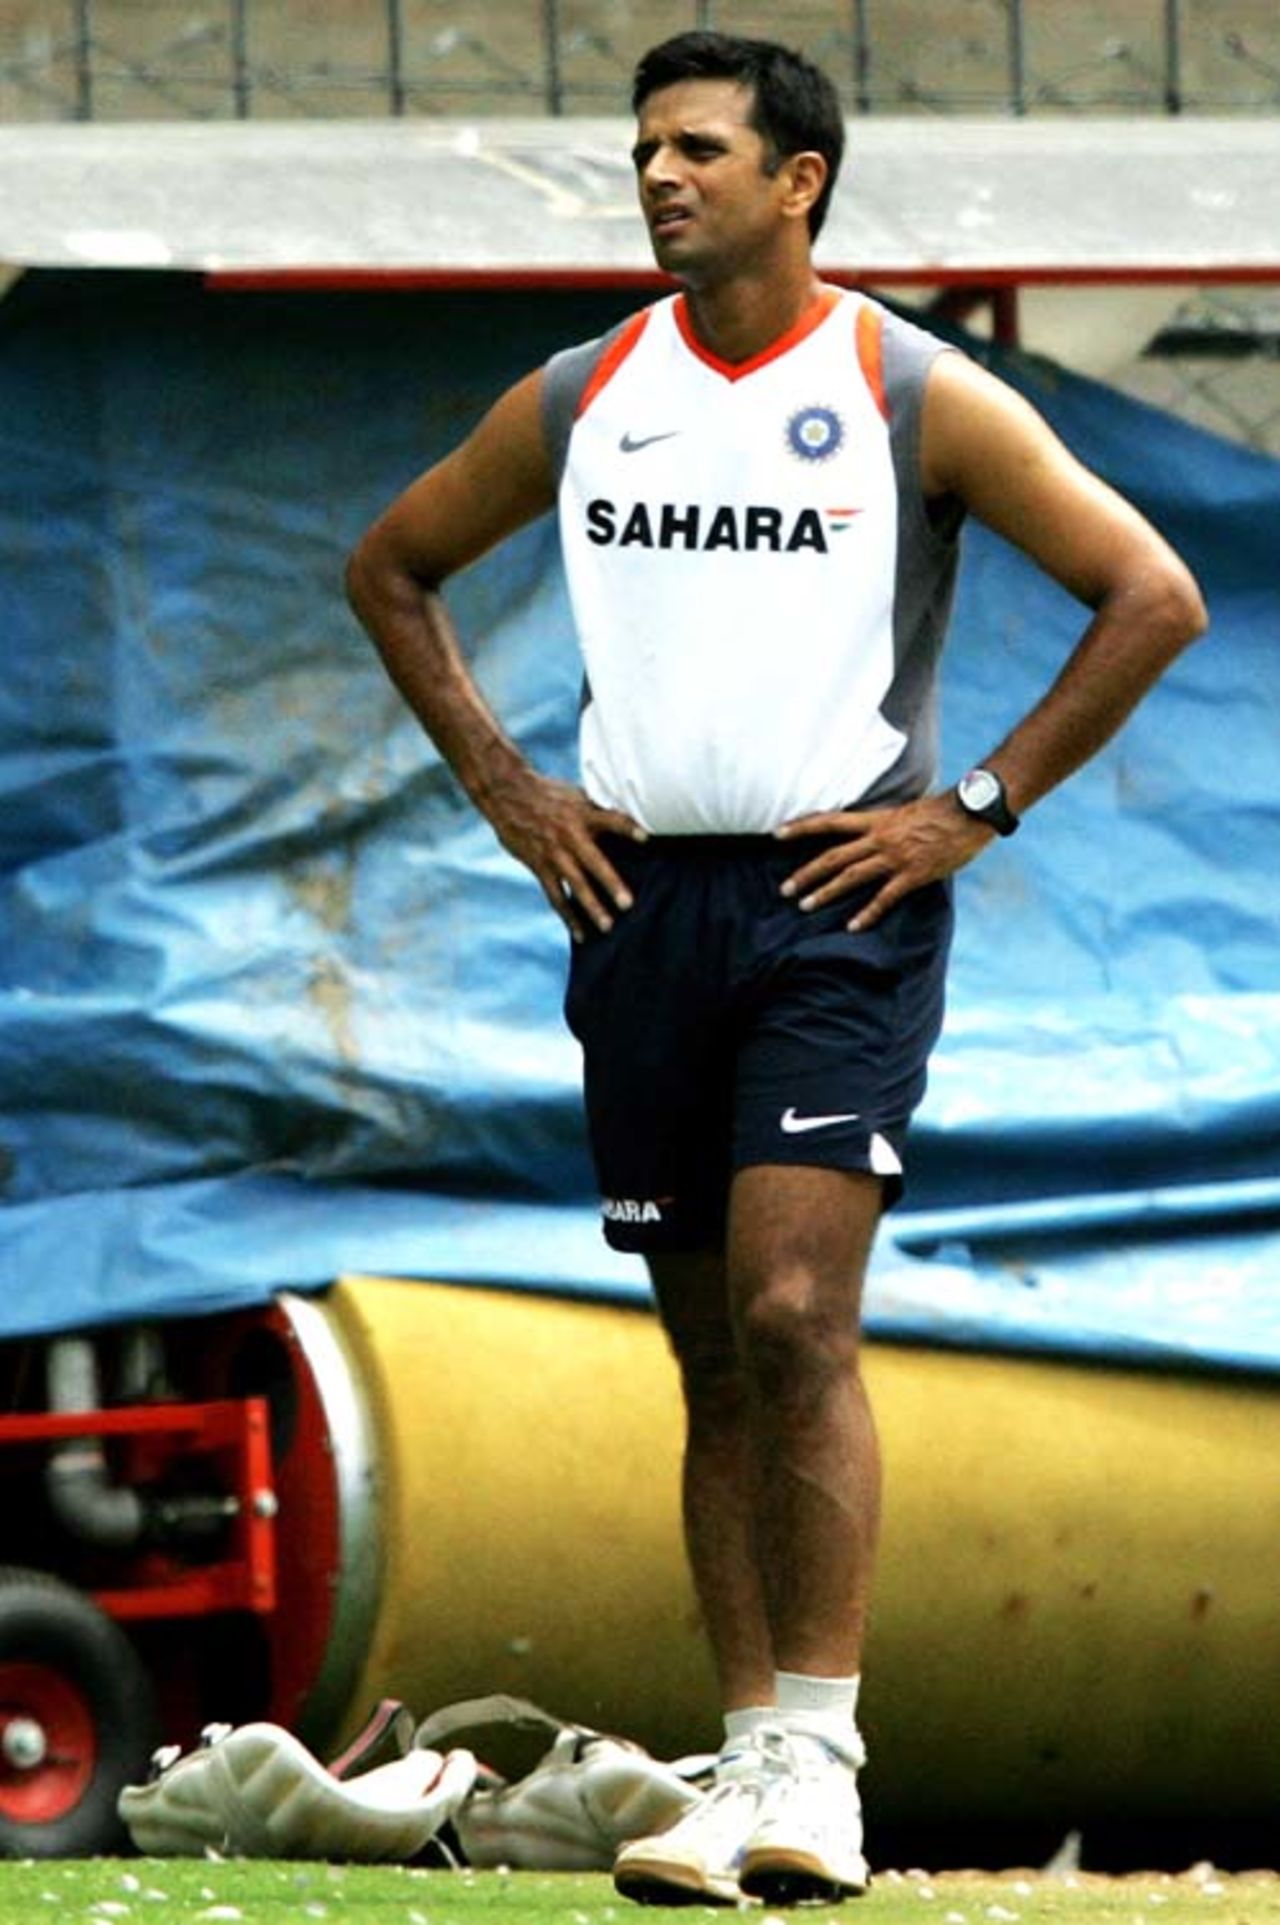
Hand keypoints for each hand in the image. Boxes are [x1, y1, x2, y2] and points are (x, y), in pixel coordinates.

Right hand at [485, 769, 646, 939]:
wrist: (508, 795)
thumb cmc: (550, 794)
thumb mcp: (576, 795)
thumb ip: (599, 812)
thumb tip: (629, 822)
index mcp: (583, 815)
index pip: (610, 820)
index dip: (627, 828)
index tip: (645, 838)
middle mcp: (570, 836)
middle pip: (594, 862)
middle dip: (611, 883)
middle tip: (628, 904)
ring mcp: (554, 854)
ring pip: (575, 884)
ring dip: (591, 907)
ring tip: (607, 927)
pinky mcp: (540, 867)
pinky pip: (556, 896)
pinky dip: (568, 916)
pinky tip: (581, 934)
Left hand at [776, 794, 994, 929]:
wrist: (970, 812)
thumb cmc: (942, 810)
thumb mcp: (904, 810)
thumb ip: (884, 823)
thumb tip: (870, 830)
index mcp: (876, 820)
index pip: (829, 821)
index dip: (801, 827)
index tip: (776, 833)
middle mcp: (879, 838)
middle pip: (833, 856)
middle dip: (806, 873)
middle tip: (784, 889)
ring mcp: (895, 857)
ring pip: (851, 876)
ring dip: (826, 892)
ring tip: (805, 906)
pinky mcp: (913, 875)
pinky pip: (885, 898)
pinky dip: (867, 913)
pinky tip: (852, 927)